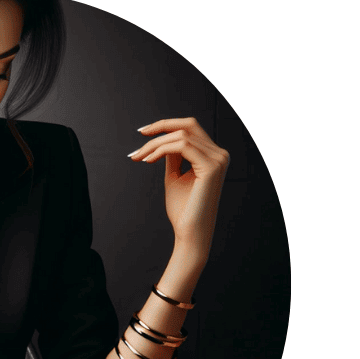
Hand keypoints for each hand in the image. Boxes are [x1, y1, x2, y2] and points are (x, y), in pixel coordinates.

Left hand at [129, 117, 228, 266]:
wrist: (189, 233)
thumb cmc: (182, 210)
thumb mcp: (175, 176)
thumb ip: (172, 156)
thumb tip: (163, 138)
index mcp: (214, 156)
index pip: (191, 128)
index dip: (166, 125)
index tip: (143, 132)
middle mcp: (220, 155)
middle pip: (188, 125)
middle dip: (160, 127)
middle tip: (139, 135)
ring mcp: (218, 160)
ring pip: (181, 136)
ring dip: (155, 144)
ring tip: (140, 157)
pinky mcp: (211, 167)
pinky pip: (182, 146)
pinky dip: (161, 149)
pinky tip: (148, 160)